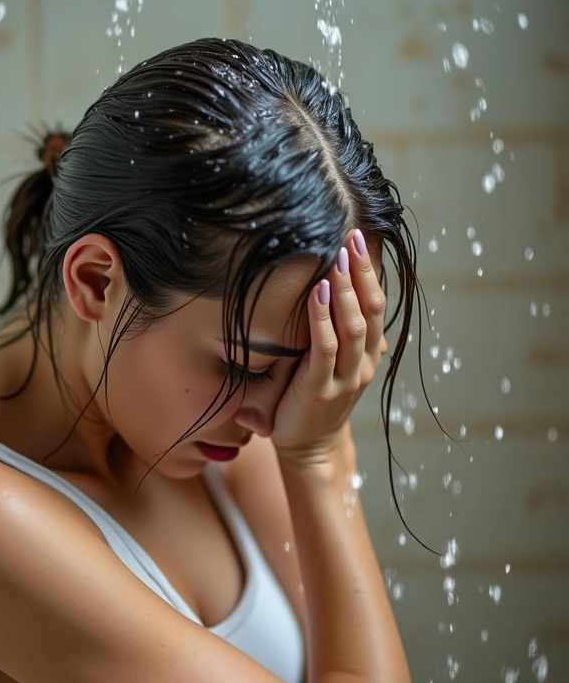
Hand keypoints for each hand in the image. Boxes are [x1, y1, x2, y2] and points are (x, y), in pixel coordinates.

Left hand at [271, 229, 387, 465]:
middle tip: (352, 236)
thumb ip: (337, 336)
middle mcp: (363, 364)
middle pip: (369, 310)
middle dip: (361, 272)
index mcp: (366, 354)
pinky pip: (325, 349)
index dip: (369, 272)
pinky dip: (322, 319)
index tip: (358, 239)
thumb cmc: (312, 398)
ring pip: (353, 326)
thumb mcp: (330, 363)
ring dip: (346, 289)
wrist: (308, 447)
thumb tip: (331, 293)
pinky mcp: (321, 390)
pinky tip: (318, 293)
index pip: (374, 306)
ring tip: (337, 257)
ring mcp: (345, 379)